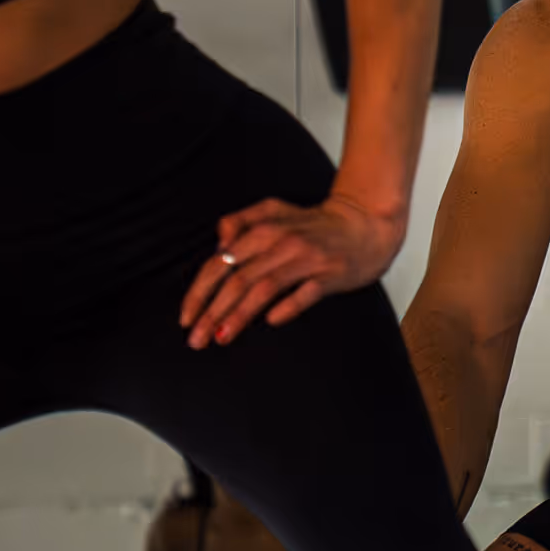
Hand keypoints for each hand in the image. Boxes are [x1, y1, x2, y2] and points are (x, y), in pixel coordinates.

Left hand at [181, 193, 403, 350]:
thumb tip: (218, 244)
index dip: (200, 291)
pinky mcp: (330, 274)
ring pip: (265, 288)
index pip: (221, 262)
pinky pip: (305, 293)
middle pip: (238, 279)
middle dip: (212, 311)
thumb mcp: (274, 211)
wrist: (364, 224)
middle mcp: (282, 242)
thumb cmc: (313, 224)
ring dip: (240, 315)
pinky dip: (287, 306)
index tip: (186, 317)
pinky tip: (270, 322)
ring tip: (221, 337)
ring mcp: (307, 259)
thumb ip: (241, 221)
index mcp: (264, 228)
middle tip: (196, 339)